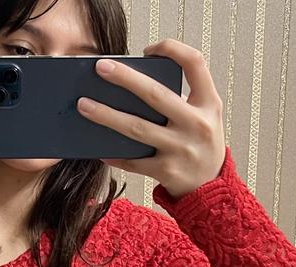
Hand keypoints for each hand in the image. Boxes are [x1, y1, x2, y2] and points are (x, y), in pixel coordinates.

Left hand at [76, 38, 225, 198]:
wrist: (211, 188)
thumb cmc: (201, 144)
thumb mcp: (205, 116)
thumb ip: (181, 98)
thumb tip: (133, 86)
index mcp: (208, 103)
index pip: (194, 63)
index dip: (171, 50)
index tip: (148, 49)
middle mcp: (196, 124)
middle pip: (155, 95)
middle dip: (125, 79)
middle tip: (100, 67)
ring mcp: (180, 149)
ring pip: (137, 128)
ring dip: (107, 116)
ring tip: (84, 105)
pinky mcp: (166, 171)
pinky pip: (133, 161)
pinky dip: (115, 154)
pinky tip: (98, 148)